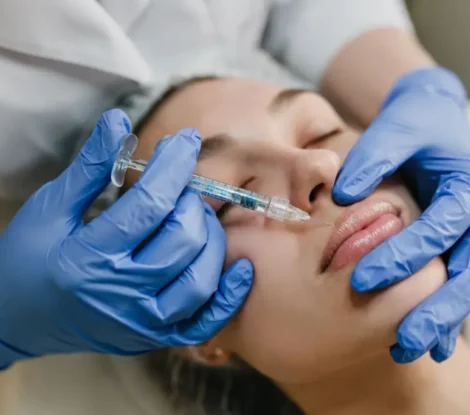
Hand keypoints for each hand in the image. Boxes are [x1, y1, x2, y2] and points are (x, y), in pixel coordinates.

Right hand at [0, 109, 252, 367]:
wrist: (15, 322)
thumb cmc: (27, 261)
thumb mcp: (50, 209)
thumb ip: (88, 168)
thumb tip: (119, 121)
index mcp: (89, 258)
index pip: (149, 203)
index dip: (173, 165)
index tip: (185, 139)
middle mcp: (121, 295)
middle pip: (183, 239)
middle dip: (191, 201)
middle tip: (180, 187)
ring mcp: (142, 322)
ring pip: (200, 277)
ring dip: (211, 238)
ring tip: (196, 217)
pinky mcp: (154, 337)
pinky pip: (205, 321)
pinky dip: (230, 295)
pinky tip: (241, 267)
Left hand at [333, 67, 469, 362]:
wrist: (432, 121)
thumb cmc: (414, 124)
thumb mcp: (395, 127)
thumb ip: (372, 157)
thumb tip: (341, 196)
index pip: (442, 227)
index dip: (406, 255)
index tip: (363, 279)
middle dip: (439, 309)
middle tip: (403, 340)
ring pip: (468, 288)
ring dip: (442, 322)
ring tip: (408, 351)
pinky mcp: (460, 247)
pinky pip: (456, 286)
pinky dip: (444, 317)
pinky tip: (423, 346)